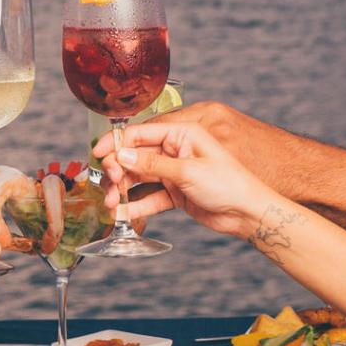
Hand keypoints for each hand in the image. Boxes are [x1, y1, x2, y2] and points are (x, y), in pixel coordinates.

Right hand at [112, 102, 256, 227]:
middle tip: (108, 183)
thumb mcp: (187, 171)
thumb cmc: (228, 183)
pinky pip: (150, 197)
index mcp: (182, 133)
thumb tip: (121, 156)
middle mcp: (175, 150)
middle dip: (118, 169)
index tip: (97, 153)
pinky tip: (122, 212)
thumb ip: (152, 165)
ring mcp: (174, 172)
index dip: (117, 142)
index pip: (141, 133)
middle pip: (136, 156)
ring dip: (123, 189)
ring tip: (111, 203)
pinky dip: (136, 204)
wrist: (248, 213)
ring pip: (140, 177)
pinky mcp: (175, 192)